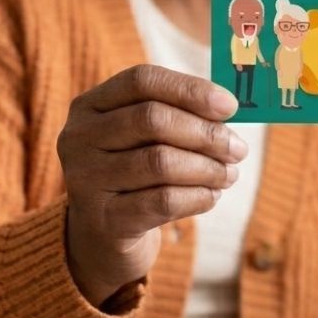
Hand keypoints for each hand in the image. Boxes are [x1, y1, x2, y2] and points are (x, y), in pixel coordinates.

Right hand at [57, 65, 245, 306]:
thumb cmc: (134, 175)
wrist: (102, 236)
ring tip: (229, 175)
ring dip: (207, 168)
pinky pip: (163, 201)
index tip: (231, 106)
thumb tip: (228, 108)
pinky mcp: (103, 220)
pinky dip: (197, 196)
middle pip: (151, 119)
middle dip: (205, 133)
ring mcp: (85, 180)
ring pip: (160, 162)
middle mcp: (79, 138)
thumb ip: (179, 116)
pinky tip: (212, 196)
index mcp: (89, 106)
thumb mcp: (145, 139)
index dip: (189, 89)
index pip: (141, 80)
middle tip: (238, 149)